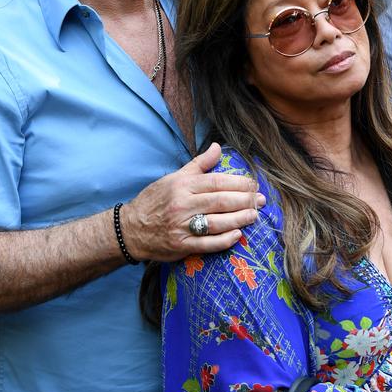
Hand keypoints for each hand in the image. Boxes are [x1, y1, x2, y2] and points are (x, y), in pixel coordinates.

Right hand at [121, 142, 265, 261]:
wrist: (130, 229)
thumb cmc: (154, 201)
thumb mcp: (173, 177)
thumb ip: (198, 164)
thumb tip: (216, 147)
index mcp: (182, 186)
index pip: (217, 182)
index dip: (239, 183)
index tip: (254, 184)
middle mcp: (183, 204)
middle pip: (221, 201)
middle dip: (245, 200)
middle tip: (261, 200)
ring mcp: (182, 226)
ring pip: (218, 222)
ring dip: (240, 219)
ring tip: (254, 215)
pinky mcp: (181, 245)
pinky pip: (208, 243)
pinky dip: (225, 240)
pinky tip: (238, 235)